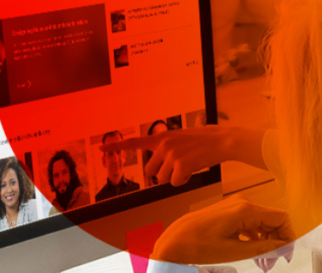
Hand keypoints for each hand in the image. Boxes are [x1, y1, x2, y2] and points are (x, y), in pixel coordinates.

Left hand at [100, 126, 265, 186]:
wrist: (222, 140)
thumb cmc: (203, 141)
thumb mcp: (180, 139)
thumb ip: (166, 149)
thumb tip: (156, 170)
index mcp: (161, 137)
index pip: (134, 142)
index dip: (116, 147)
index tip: (100, 149)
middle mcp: (163, 145)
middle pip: (151, 172)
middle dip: (163, 173)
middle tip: (180, 165)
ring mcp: (171, 155)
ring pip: (163, 179)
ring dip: (176, 177)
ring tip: (190, 164)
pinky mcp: (180, 165)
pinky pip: (175, 183)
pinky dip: (185, 180)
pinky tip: (194, 169)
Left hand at [152, 196, 293, 264]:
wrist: (174, 241)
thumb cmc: (198, 244)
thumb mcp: (235, 251)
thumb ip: (263, 248)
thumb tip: (283, 247)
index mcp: (246, 209)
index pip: (281, 218)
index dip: (289, 236)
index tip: (287, 254)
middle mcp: (242, 203)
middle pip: (272, 220)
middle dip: (277, 242)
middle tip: (272, 263)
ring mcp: (235, 206)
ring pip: (262, 222)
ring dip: (266, 241)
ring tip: (262, 262)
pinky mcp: (228, 211)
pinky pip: (250, 222)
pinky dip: (255, 237)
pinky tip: (252, 252)